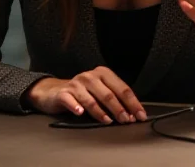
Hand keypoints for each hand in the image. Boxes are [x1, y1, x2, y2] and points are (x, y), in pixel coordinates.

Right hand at [24, 67, 145, 123]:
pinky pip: (70, 100)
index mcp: (104, 74)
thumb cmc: (83, 93)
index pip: (123, 89)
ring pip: (92, 99)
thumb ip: (114, 99)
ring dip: (101, 112)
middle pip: (109, 94)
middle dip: (120, 108)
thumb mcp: (100, 91)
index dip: (133, 103)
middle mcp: (91, 76)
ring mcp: (76, 84)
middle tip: (127, 120)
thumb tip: (132, 114)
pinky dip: (76, 107)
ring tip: (108, 121)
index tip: (140, 115)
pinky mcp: (63, 93)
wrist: (54, 91)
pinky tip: (81, 113)